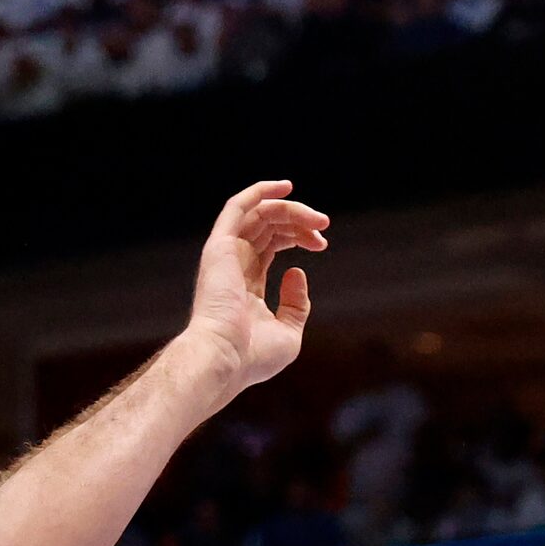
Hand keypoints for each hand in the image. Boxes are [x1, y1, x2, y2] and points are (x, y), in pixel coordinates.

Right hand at [184, 180, 328, 394]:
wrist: (225, 359)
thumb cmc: (252, 355)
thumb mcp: (289, 332)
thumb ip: (297, 305)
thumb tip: (296, 271)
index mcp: (246, 283)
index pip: (272, 244)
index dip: (299, 236)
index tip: (322, 244)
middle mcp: (234, 264)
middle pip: (269, 226)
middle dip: (299, 221)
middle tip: (324, 226)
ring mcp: (225, 254)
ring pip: (259, 213)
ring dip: (290, 209)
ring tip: (318, 219)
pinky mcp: (219, 246)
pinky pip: (237, 208)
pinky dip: (259, 192)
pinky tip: (285, 187)